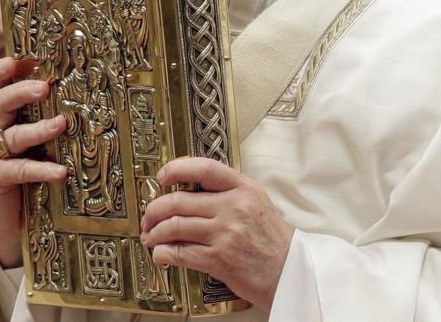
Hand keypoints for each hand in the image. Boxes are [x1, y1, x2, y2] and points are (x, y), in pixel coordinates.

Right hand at [0, 57, 66, 267]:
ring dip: (37, 129)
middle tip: (44, 87)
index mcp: (3, 116)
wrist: (16, 220)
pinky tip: (60, 171)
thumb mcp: (41, 142)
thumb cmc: (34, 172)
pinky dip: (40, 168)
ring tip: (61, 125)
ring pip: (12, 136)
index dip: (2, 72)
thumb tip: (87, 95)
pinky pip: (18, 170)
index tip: (16, 60)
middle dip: (20, 92)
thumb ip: (52, 118)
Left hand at [139, 157, 294, 311]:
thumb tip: (192, 190)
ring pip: (174, 226)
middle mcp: (233, 207)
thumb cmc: (274, 240)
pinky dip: (163, 253)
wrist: (291, 272)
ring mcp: (225, 233)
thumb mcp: (258, 203)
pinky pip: (180, 252)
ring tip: (151, 236)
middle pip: (179, 200)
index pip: (204, 169)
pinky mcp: (219, 259)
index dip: (177, 168)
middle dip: (155, 209)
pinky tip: (161, 254)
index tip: (162, 175)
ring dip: (155, 232)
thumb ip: (230, 192)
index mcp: (244, 189)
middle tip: (149, 216)